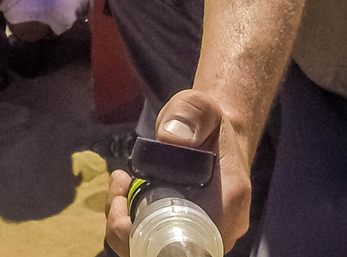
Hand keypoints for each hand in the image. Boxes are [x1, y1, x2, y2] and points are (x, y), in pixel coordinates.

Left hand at [104, 90, 254, 255]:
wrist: (215, 135)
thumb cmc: (208, 121)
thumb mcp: (201, 105)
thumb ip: (190, 113)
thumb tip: (169, 137)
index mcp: (230, 201)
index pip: (192, 240)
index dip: (152, 234)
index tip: (126, 205)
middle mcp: (220, 227)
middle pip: (168, 251)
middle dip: (130, 229)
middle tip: (117, 188)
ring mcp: (201, 234)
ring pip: (155, 250)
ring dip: (125, 226)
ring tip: (118, 184)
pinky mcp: (182, 233)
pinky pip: (151, 243)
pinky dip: (129, 224)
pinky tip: (122, 193)